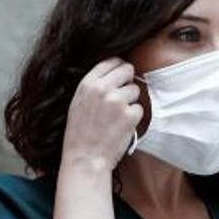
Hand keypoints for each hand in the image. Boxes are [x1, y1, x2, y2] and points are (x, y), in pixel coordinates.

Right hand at [60, 58, 142, 175]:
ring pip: (136, 90)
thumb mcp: (78, 101)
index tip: (119, 77)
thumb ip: (94, 85)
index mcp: (87, 84)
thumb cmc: (80, 132)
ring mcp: (118, 101)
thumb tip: (115, 71)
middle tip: (121, 96)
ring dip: (130, 101)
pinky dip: (133, 117)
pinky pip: (139, 108)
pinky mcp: (130, 115)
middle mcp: (103, 89)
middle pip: (128, 69)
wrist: (85, 158)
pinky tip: (121, 126)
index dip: (118, 69)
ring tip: (116, 116)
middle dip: (128, 81)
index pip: (112, 61)